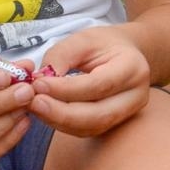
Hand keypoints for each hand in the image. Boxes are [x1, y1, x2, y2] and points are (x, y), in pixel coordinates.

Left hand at [28, 26, 152, 136]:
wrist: (124, 54)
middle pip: (99, 114)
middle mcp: (136, 95)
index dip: (67, 89)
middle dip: (61, 112)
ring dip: (58, 120)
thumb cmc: (103, 44)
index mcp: (133, 68)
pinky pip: (86, 130)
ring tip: (35, 106)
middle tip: (34, 102)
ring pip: (91, 126)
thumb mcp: (82, 39)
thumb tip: (40, 81)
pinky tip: (46, 112)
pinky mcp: (114, 124)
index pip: (99, 85)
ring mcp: (128, 113)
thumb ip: (60, 56)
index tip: (38, 84)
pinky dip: (63, 124)